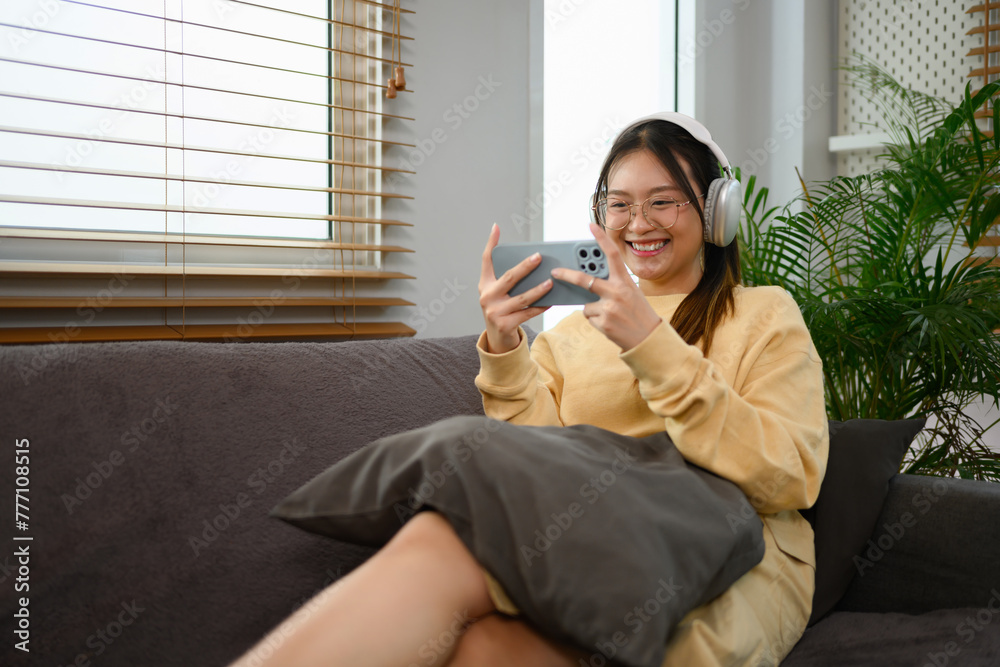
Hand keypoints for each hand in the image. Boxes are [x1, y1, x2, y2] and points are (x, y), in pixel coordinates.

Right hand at [478, 224, 551, 353]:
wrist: (497, 337)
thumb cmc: (501, 308)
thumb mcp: (498, 292)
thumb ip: (508, 277)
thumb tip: (530, 259)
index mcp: (484, 284)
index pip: (486, 260)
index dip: (491, 243)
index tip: (496, 227)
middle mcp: (487, 296)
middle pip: (509, 277)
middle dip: (525, 266)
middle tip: (539, 257)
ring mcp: (495, 312)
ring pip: (522, 298)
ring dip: (538, 290)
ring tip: (550, 282)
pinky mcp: (505, 324)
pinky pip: (527, 313)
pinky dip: (540, 307)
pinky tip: (550, 301)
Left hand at [551, 223, 661, 350]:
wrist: (648, 338)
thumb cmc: (638, 313)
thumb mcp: (630, 293)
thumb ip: (612, 285)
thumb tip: (587, 281)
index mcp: (625, 281)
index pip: (612, 254)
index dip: (601, 238)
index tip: (590, 226)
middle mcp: (616, 292)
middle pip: (584, 279)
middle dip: (567, 275)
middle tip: (555, 272)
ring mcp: (609, 308)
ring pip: (586, 304)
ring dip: (593, 309)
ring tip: (611, 315)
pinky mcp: (603, 322)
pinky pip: (589, 317)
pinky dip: (596, 320)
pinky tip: (610, 324)